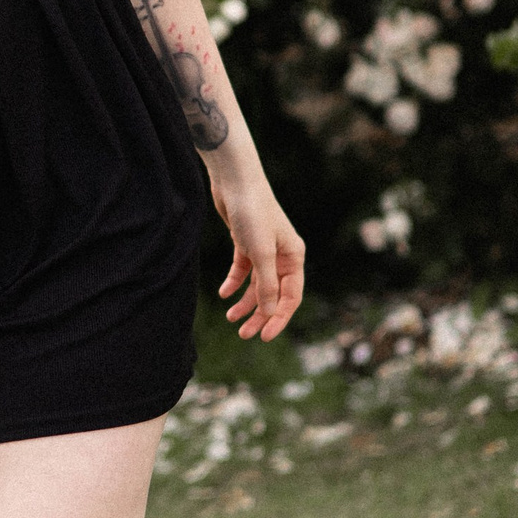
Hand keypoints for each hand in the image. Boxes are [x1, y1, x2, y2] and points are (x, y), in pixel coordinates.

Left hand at [209, 158, 305, 342]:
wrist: (234, 181)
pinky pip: (243, 270)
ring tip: (230, 318)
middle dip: (260, 315)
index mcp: (293, 257)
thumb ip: (266, 285)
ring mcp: (264, 249)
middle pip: (273, 294)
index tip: (264, 336)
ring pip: (257, 284)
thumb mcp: (260, 253)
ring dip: (245, 302)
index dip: (278, 318)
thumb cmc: (252, 213)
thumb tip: (270, 314)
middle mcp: (282, 254)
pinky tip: (223, 293)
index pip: (291, 296)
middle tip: (244, 334)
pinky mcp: (246, 242)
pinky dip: (234, 283)